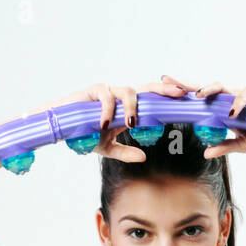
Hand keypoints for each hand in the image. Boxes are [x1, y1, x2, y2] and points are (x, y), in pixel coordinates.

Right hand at [39, 79, 193, 161]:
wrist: (62, 129)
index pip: (151, 99)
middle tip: (177, 94)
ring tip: (130, 124)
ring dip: (131, 107)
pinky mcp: (93, 91)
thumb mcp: (107, 148)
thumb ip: (125, 152)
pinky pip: (105, 97)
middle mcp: (120, 97)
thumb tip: (143, 157)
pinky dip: (107, 110)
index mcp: (127, 108)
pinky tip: (105, 124)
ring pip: (127, 92)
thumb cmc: (84, 134)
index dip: (167, 98)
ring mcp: (108, 92)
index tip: (184, 100)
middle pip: (145, 89)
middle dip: (163, 90)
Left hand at [157, 77, 245, 157]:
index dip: (183, 92)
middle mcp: (230, 98)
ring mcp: (243, 95)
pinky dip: (239, 101)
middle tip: (171, 84)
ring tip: (199, 97)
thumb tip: (206, 154)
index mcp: (223, 108)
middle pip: (206, 88)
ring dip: (210, 90)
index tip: (165, 87)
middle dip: (188, 85)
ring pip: (223, 87)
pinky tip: (232, 110)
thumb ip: (224, 147)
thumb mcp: (241, 145)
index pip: (200, 99)